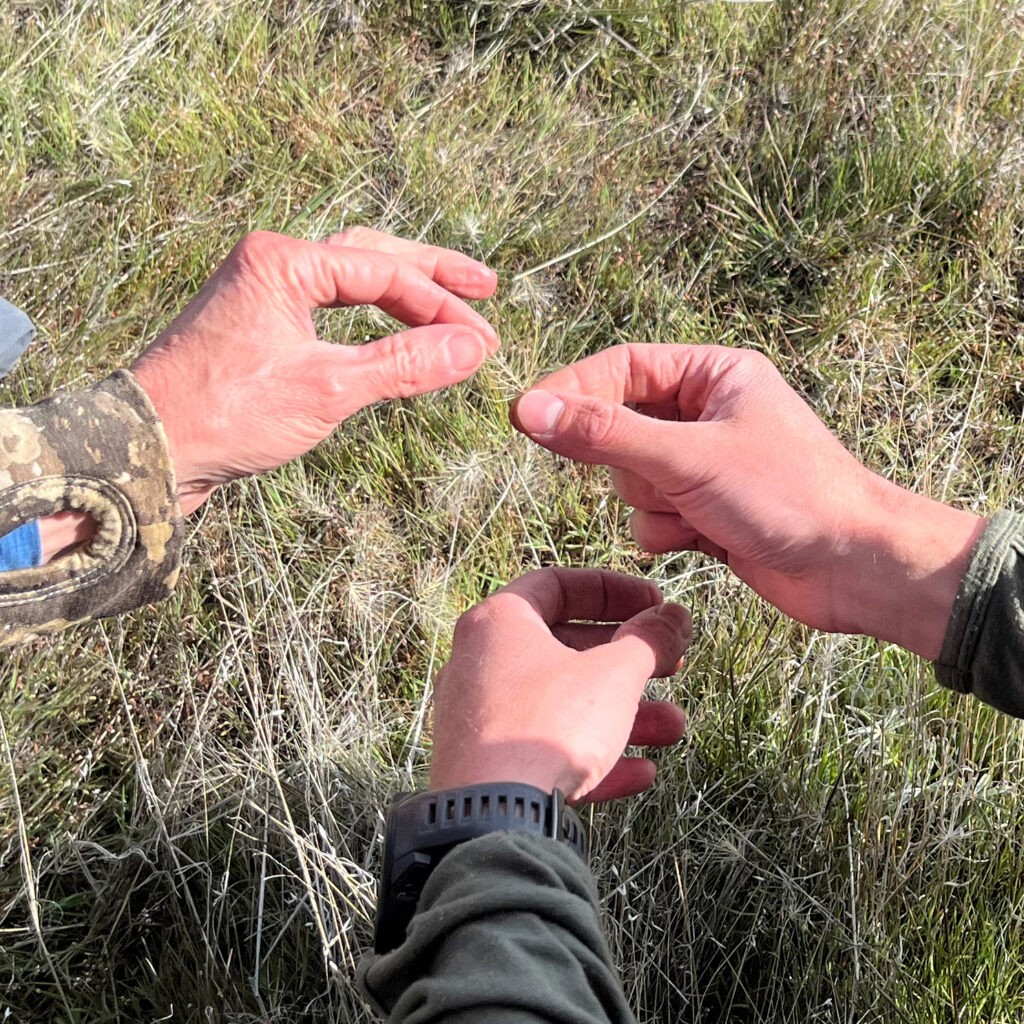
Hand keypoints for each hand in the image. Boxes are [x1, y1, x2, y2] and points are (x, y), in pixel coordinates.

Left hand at [132, 228, 497, 514]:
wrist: (150, 450)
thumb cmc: (227, 414)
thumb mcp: (326, 390)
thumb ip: (403, 365)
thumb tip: (472, 350)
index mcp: (283, 261)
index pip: (385, 272)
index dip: (441, 306)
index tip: (484, 341)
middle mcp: (272, 263)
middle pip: (371, 255)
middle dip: (431, 274)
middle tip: (484, 288)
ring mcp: (264, 293)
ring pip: (350, 279)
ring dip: (402, 292)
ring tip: (449, 304)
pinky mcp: (260, 326)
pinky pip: (330, 307)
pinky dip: (371, 318)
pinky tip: (393, 329)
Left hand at [430, 567, 690, 802]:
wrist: (491, 818)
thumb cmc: (549, 725)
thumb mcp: (613, 675)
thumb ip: (650, 641)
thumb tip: (676, 617)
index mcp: (499, 622)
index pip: (558, 585)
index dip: (614, 590)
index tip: (655, 604)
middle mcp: (480, 663)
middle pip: (564, 648)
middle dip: (627, 660)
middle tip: (671, 664)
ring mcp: (479, 719)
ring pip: (562, 705)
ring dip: (622, 714)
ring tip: (673, 728)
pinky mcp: (485, 768)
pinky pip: (546, 750)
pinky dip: (593, 754)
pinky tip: (641, 774)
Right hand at [511, 344, 985, 659]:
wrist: (853, 567)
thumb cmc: (790, 495)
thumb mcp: (688, 458)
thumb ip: (604, 433)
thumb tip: (530, 409)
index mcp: (713, 374)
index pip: (621, 368)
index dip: (573, 390)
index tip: (526, 416)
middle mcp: (706, 414)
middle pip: (619, 428)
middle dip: (635, 465)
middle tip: (668, 480)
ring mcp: (703, 465)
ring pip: (629, 479)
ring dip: (654, 504)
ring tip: (702, 512)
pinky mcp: (703, 510)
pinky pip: (648, 517)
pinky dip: (666, 533)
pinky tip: (707, 538)